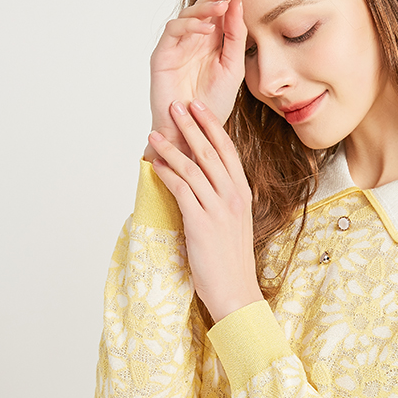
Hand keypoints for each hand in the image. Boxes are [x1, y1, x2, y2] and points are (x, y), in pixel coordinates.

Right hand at [143, 0, 246, 161]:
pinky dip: (190, 27)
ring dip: (207, 7)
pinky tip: (207, 29)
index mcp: (215, 38)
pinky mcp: (163, 54)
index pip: (222, 4)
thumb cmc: (213, 104)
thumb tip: (237, 4)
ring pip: (190, 14)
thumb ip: (236, 37)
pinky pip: (175, 31)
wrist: (194, 132)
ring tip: (224, 3)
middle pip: (206, 3)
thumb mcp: (234, 68)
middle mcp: (196, 37)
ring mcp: (178, 44)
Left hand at [146, 97, 263, 323]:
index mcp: (242, 193)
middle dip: (191, 125)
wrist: (236, 291)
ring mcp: (218, 209)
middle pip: (210, 151)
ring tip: (155, 133)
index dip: (211, 126)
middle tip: (176, 105)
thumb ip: (219, 198)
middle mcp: (233, 197)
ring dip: (171, 147)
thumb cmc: (230, 260)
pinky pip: (181, 190)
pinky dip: (166, 174)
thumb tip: (198, 179)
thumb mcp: (231, 222)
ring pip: (192, 168)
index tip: (198, 107)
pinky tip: (154, 165)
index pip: (227, 150)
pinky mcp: (201, 223)